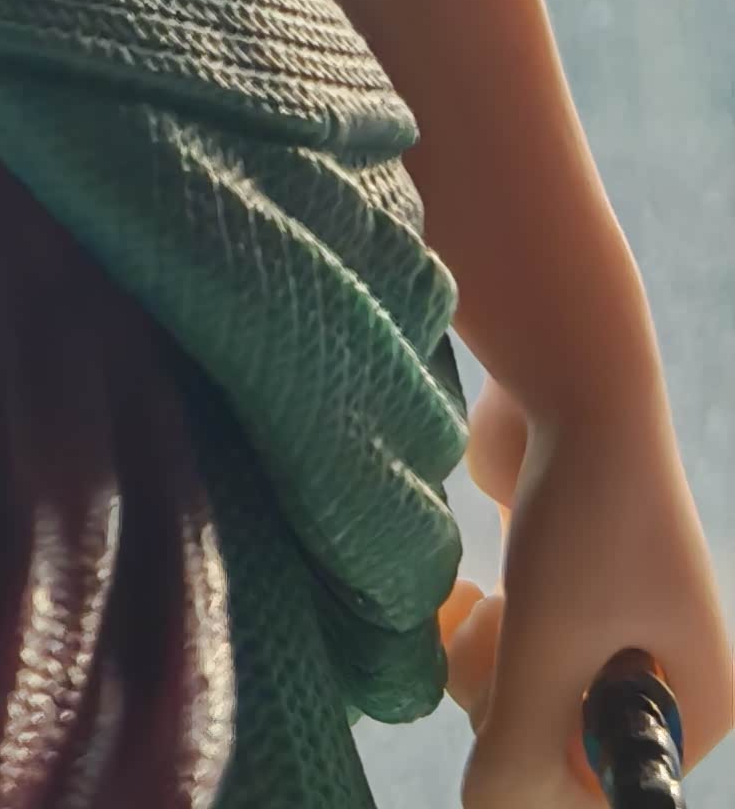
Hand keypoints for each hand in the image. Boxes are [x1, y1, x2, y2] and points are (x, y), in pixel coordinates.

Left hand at [444, 375, 730, 800]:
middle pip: (552, 746)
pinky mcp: (554, 589)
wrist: (568, 384)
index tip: (510, 699)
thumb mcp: (550, 644)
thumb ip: (520, 746)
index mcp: (694, 703)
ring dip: (479, 660)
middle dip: (506, 697)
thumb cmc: (585, 515)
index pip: (607, 787)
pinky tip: (458, 596)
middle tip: (500, 635)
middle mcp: (660, 673)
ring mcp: (605, 630)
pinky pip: (498, 650)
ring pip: (514, 699)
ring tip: (483, 605)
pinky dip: (469, 627)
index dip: (542, 763)